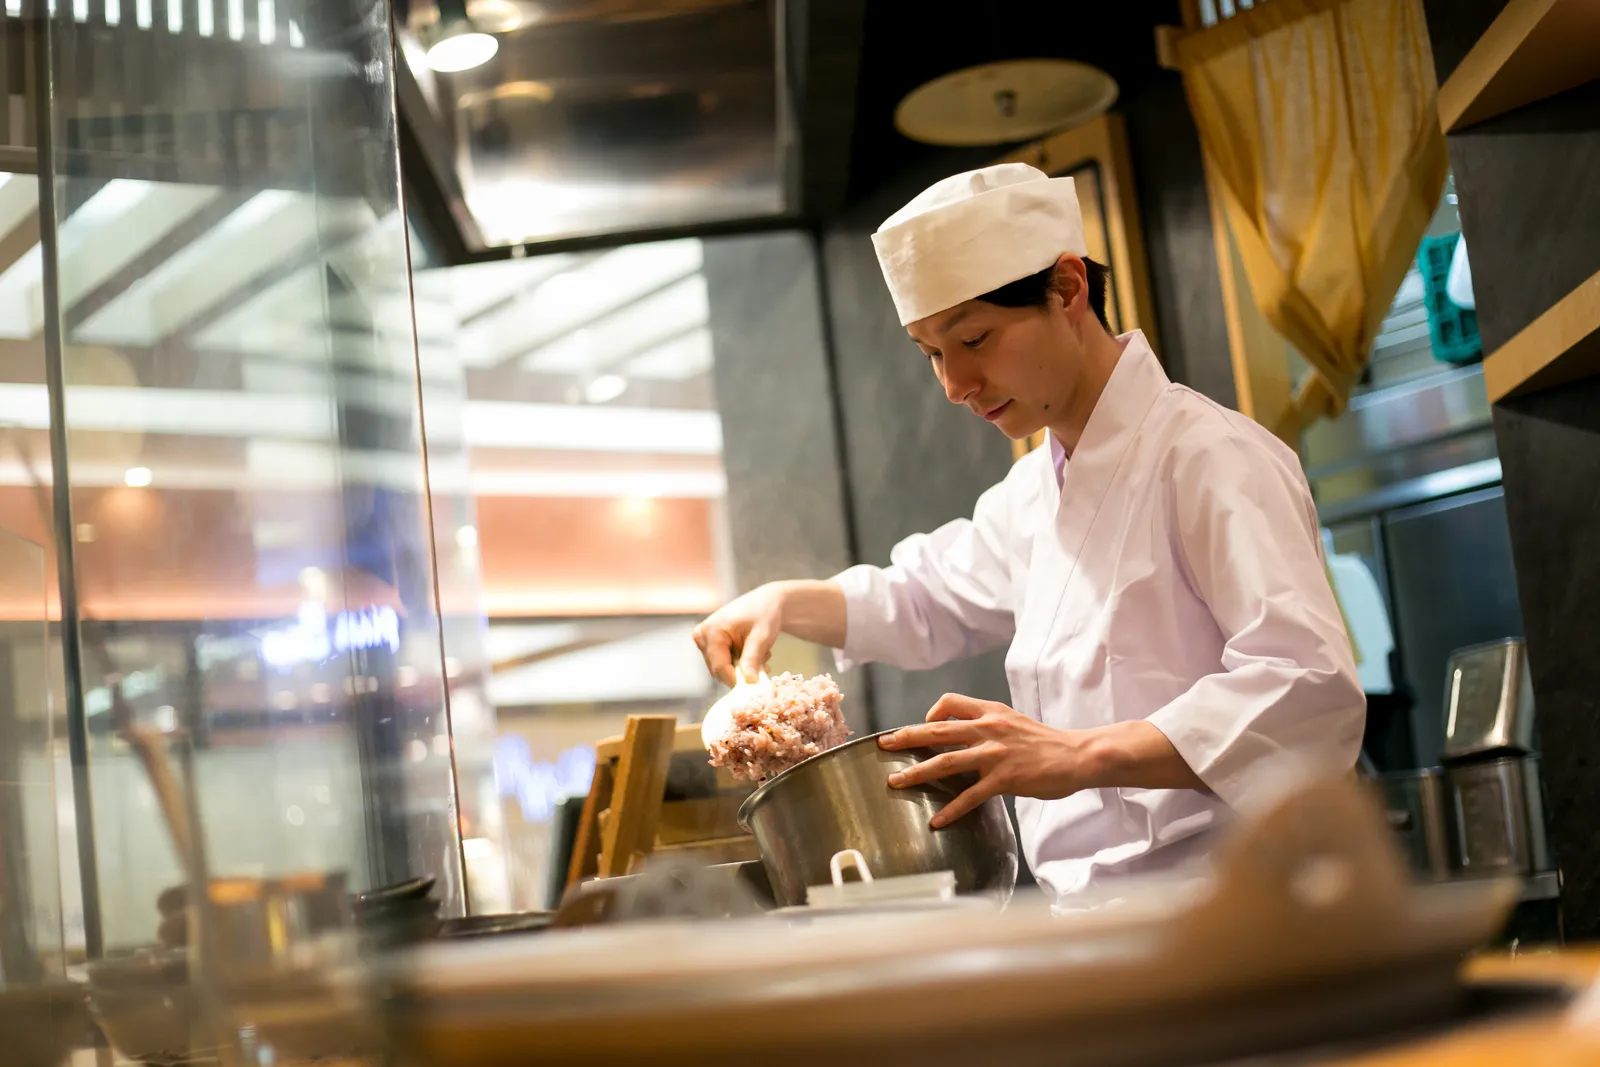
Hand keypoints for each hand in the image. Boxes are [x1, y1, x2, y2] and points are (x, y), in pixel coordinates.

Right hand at [692, 584, 787, 686]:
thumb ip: (752, 658)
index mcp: (712, 631)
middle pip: (718, 670)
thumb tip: (749, 681)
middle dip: (741, 674)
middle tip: (764, 668)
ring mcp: (703, 639)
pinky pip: (721, 662)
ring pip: (721, 668)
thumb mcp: (761, 637)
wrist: (766, 601)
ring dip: (741, 668)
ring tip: (761, 656)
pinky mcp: (708, 642)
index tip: (755, 687)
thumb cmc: (764, 614)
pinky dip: (738, 663)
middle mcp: (702, 635)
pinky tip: (753, 653)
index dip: (736, 681)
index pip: (720, 667)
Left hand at [877, 694, 1097, 827]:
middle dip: (906, 737)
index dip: (931, 711)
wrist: (1078, 755)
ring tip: (895, 782)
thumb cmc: (1047, 742)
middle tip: (883, 744)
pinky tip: (936, 821)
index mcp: (991, 712)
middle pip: (937, 730)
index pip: (950, 701)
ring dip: (916, 773)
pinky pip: (969, 796)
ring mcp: (995, 754)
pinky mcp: (1004, 779)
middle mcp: (989, 729)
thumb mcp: (1014, 722)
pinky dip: (950, 810)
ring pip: (945, 761)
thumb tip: (964, 735)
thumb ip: (989, 725)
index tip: (923, 724)